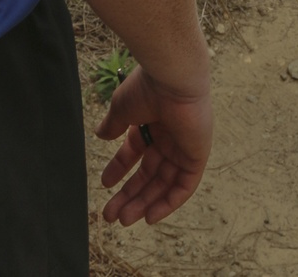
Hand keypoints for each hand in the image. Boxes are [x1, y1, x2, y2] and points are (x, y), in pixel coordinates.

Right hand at [97, 65, 212, 226]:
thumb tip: (101, 135)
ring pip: (164, 183)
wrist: (171, 78)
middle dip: (130, 194)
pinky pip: (185, 186)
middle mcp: (168, 136)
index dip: (120, 169)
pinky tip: (150, 216)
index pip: (136, 151)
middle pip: (149, 173)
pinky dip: (169, 202)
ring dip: (144, 202)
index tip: (104, 183)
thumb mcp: (122, 108)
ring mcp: (183, 146)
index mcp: (152, 122)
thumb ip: (113, 125)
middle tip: (110, 215)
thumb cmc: (146, 87)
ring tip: (123, 219)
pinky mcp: (197, 155)